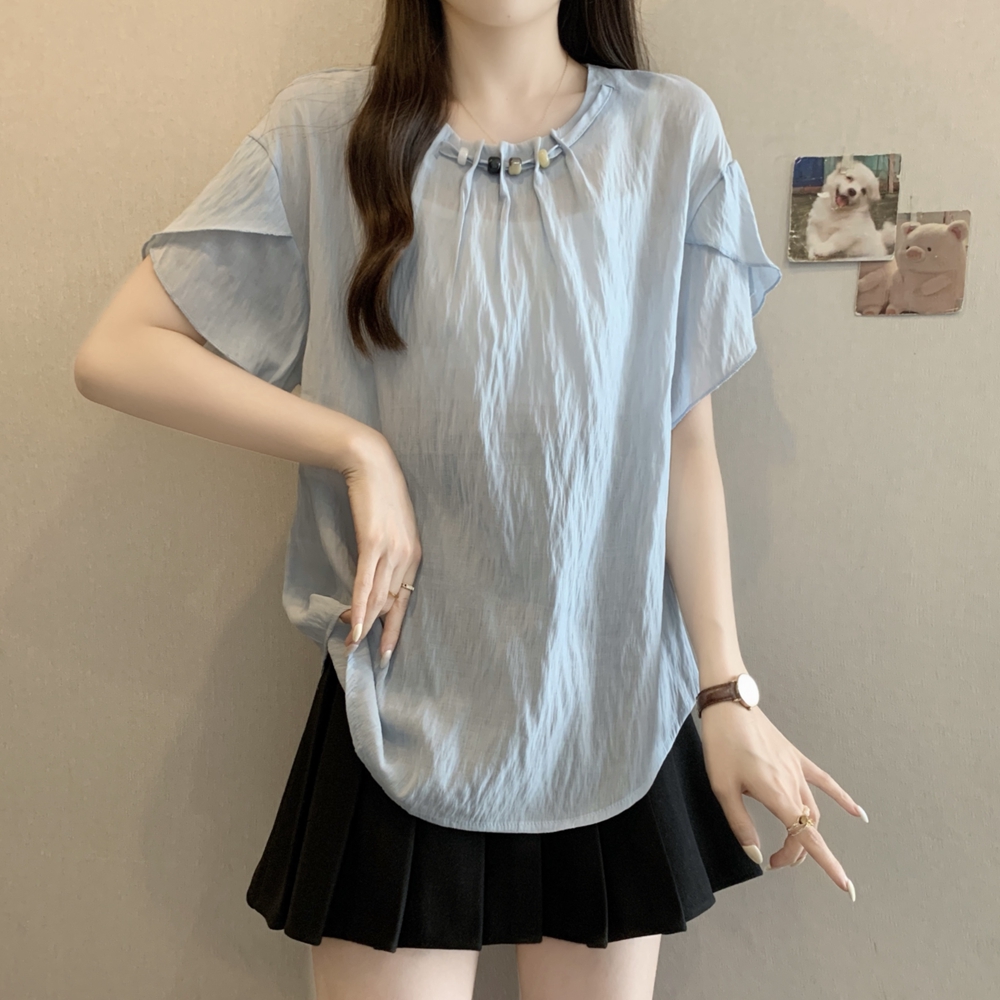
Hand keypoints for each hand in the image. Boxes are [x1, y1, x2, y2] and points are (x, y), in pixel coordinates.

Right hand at [336, 428, 421, 666]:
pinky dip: (360, 606)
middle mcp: (407, 555)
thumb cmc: (380, 492)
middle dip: (383, 633)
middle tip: (375, 659)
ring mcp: (391, 550)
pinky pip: (366, 582)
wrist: (371, 462)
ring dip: (365, 624)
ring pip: (378, 596)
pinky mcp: (374, 542)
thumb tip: (374, 574)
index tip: (389, 648)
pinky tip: (354, 624)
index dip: (395, 625)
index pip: (405, 598)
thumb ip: (388, 550)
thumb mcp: (392, 526)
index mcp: (414, 553)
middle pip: (394, 603)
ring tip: (353, 644)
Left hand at [700, 699, 867, 899]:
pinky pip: (824, 782)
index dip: (827, 864)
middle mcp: (793, 784)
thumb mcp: (722, 788)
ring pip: (812, 810)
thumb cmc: (722, 744)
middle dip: (797, 852)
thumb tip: (756, 854)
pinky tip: (858, 813)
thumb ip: (740, 825)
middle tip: (776, 862)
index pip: (807, 838)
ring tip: (790, 849)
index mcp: (776, 795)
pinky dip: (841, 798)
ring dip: (807, 832)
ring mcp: (797, 770)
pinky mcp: (795, 757)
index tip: (845, 886)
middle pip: (806, 828)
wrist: (729, 706)